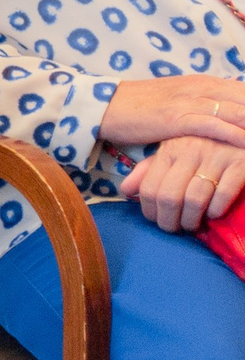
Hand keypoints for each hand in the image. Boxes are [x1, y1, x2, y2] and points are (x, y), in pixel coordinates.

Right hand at [97, 76, 244, 148]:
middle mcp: (201, 87)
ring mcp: (189, 101)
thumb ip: (203, 106)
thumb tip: (226, 117)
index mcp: (203, 82)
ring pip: (237, 110)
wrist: (104, 106)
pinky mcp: (177, 117)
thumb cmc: (140, 108)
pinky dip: (235, 133)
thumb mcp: (177, 102)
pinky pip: (214, 125)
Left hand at [117, 136, 244, 232]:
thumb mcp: (175, 152)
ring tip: (193, 225)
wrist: (242, 131)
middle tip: (175, 228)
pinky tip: (214, 214)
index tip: (157, 220)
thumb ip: (149, 170)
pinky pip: (223, 195)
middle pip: (169, 197)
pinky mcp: (240, 163)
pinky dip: (216, 210)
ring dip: (191, 220)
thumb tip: (126, 190)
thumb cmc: (206, 145)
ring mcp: (216, 156)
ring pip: (194, 200)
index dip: (150, 211)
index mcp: (170, 149)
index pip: (149, 188)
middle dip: (169, 220)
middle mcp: (190, 151)